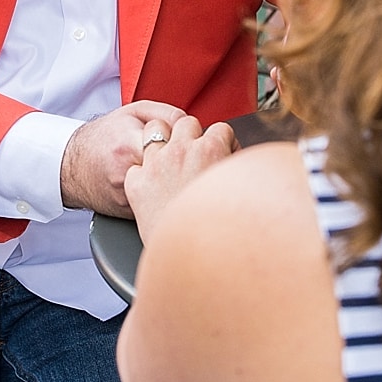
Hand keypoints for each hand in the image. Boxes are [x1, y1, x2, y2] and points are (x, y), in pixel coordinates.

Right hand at [60, 101, 190, 215]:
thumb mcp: (132, 112)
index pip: (179, 144)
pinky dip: (171, 198)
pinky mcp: (132, 214)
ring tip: (182, 174)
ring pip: (174, 193)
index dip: (194, 143)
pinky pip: (162, 207)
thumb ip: (165, 113)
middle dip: (194, 166)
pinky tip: (169, 190)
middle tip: (198, 160)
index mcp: (130, 144)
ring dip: (184, 183)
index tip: (196, 142)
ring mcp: (129, 197)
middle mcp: (128, 173)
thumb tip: (194, 124)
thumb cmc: (103, 137)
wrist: (72, 166)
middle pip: (180, 172)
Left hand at [125, 115, 237, 241]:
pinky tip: (152, 187)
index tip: (222, 155)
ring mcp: (155, 164)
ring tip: (169, 160)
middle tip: (196, 157)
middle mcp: (181, 151)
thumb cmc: (222, 234)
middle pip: (187, 123)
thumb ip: (240, 172)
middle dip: (192, 136)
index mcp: (211, 151)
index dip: (223, 142)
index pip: (221, 129)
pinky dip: (143, 173)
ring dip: (163, 141)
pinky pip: (137, 164)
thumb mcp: (242, 194)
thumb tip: (245, 165)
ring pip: (155, 129)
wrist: (192, 258)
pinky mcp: (136, 181)